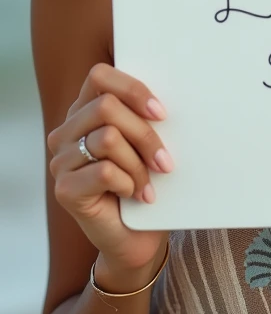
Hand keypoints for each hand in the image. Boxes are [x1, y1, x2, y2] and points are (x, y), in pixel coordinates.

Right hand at [47, 62, 172, 274]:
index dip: (133, 89)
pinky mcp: (64, 188)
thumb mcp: (145, 142)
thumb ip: (144, 116)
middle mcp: (66, 132)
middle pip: (107, 107)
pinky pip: (104, 171)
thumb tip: (163, 101)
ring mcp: (61, 160)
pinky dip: (129, 182)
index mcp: (85, 111)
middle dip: (145, 134)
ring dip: (138, 163)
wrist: (137, 237)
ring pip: (108, 138)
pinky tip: (134, 195)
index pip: (100, 76)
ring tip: (149, 183)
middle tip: (165, 162)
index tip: (161, 113)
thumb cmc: (144, 183)